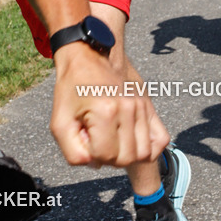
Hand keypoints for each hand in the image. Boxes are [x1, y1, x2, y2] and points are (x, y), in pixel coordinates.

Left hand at [50, 44, 169, 166]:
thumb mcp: (60, 123)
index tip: (85, 138)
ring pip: (143, 153)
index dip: (92, 155)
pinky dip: (149, 149)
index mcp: (105, 112)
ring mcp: (141, 107)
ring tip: (112, 139)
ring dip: (127, 154)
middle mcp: (128, 109)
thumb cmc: (71, 88)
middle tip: (97, 139)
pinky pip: (161, 139)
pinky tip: (132, 142)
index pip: (106, 157)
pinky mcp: (148, 105)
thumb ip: (73, 152)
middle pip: (127, 158)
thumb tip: (96, 164)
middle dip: (109, 157)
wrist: (88, 56)